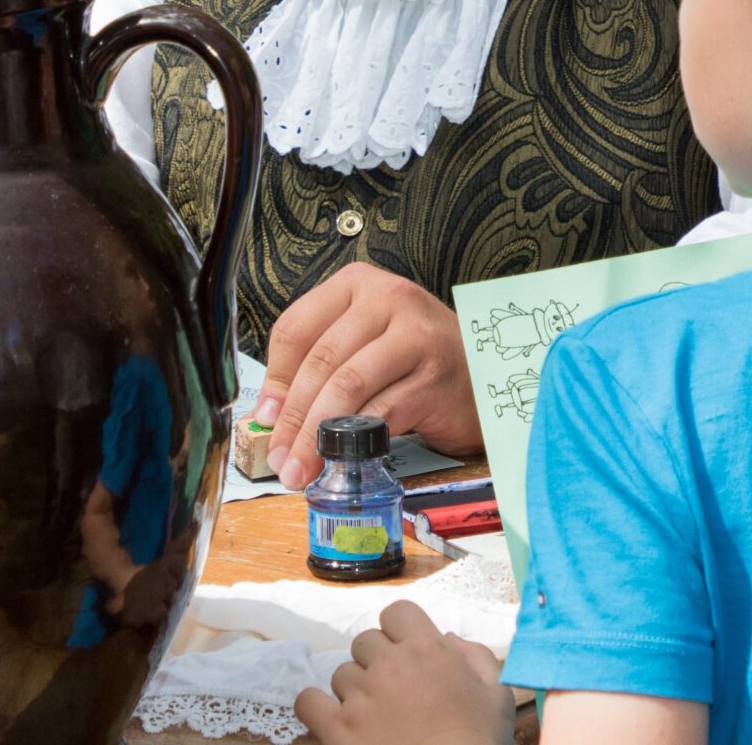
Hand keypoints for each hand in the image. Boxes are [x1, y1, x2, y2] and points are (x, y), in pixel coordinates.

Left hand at [256, 262, 481, 487]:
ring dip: (317, 435)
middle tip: (280, 456)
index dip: (275, 379)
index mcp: (359, 285)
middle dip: (293, 417)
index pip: (297, 328)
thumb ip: (320, 367)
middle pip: (321, 360)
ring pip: (348, 386)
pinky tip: (344, 459)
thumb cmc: (416, 360)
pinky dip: (356, 441)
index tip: (266, 418)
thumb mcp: (364, 345)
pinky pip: (381, 411)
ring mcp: (416, 335)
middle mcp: (388, 298)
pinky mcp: (435, 376)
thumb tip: (271, 415)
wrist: (485, 375)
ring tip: (303, 467)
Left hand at [294, 600, 511, 744]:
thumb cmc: (479, 741)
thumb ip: (477, 657)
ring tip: (373, 715)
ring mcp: (359, 697)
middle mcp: (389, 665)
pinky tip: (333, 721)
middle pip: (366, 642)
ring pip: (341, 673)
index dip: (400, 632)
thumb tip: (450, 639)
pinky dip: (316, 708)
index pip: (396, 613)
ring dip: (354, 689)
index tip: (408, 654)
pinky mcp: (337, 729)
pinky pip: (308, 701)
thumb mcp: (497, 695)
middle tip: (394, 691)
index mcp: (427, 649)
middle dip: (377, 661)